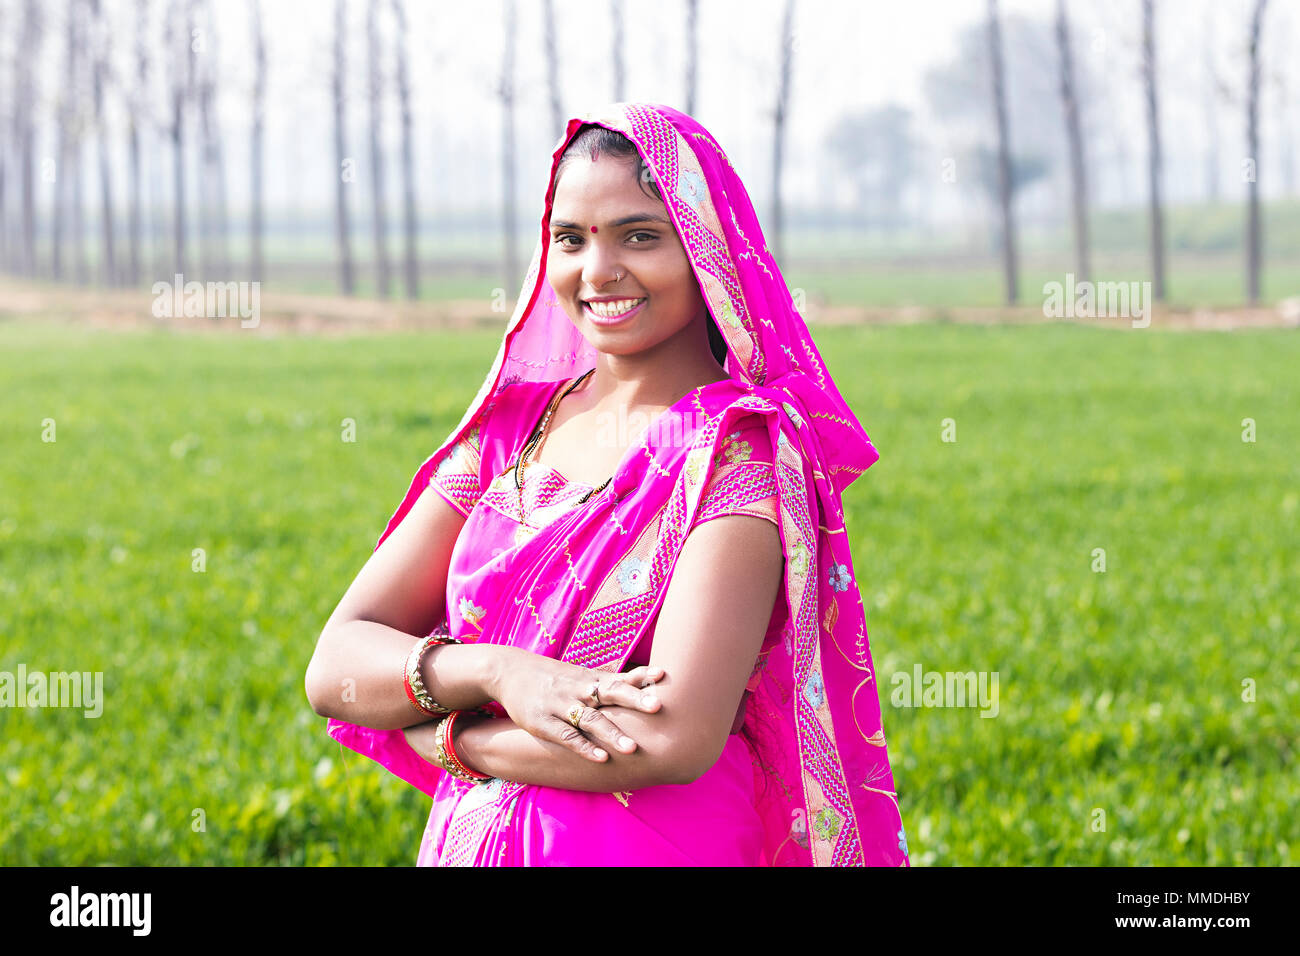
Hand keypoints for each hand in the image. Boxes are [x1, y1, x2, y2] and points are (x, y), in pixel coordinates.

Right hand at [492, 649, 664, 761]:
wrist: (508, 671)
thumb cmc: (553, 676)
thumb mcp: (580, 674)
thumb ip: (610, 680)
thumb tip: (646, 678)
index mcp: (590, 678)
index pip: (620, 676)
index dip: (641, 677)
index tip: (664, 675)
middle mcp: (579, 689)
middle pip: (610, 692)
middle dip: (634, 699)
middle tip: (658, 707)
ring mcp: (560, 705)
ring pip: (590, 718)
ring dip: (611, 732)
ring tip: (632, 748)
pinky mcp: (542, 722)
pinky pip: (566, 736)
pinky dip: (584, 747)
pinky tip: (601, 758)